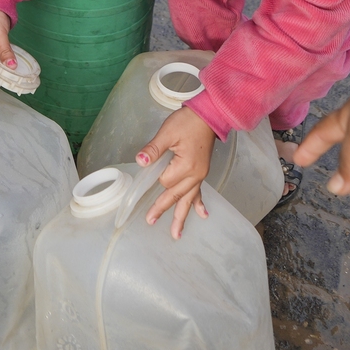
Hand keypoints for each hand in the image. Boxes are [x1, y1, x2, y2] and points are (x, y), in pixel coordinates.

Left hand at [139, 106, 215, 238]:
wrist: (208, 115)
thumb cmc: (187, 121)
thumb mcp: (168, 132)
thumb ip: (154, 148)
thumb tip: (141, 161)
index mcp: (186, 166)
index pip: (165, 181)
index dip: (157, 176)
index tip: (153, 167)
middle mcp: (195, 175)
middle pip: (176, 196)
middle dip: (163, 209)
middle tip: (150, 222)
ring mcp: (200, 175)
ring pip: (188, 199)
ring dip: (182, 216)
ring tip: (177, 234)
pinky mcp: (201, 172)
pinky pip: (199, 191)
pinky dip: (199, 203)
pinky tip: (203, 215)